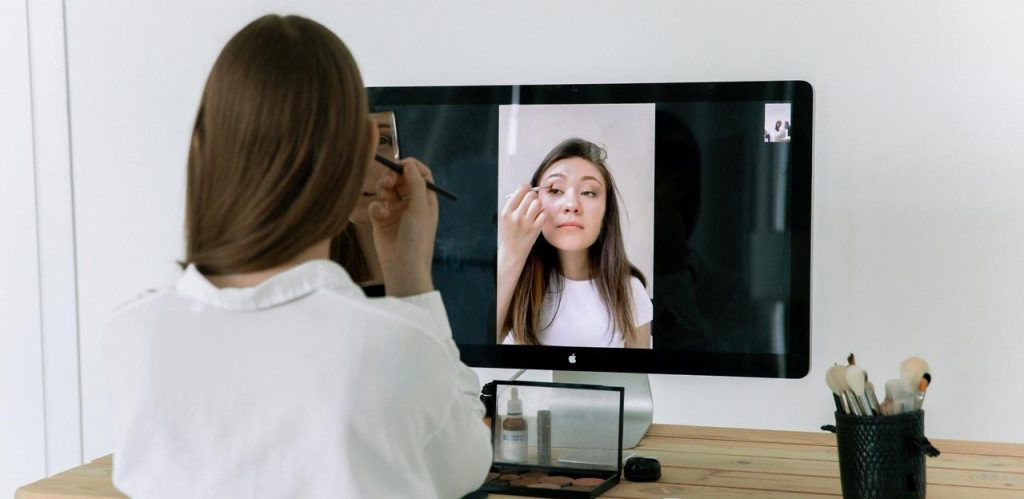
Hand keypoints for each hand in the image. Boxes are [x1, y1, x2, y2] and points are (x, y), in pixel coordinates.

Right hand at [368, 157, 437, 296]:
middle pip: (401, 179)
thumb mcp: (420, 209)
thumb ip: (415, 184)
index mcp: (426, 199)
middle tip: (387, 182)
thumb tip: (409, 163)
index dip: (411, 166)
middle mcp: (411, 203)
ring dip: (383, 189)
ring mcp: (395, 211)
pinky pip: (376, 204)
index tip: (400, 164)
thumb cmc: (417, 240)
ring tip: (384, 198)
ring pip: (386, 189)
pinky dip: (376, 206)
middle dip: (392, 177)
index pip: (421, 174)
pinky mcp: (381, 220)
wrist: (403, 267)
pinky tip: (381, 216)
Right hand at [498, 185, 546, 267]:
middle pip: (531, 195)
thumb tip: (527, 188)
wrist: (512, 251)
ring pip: (538, 203)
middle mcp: (516, 217)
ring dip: (538, 205)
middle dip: (533, 197)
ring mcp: (526, 223)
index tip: (528, 190)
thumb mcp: (505, 217)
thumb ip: (514, 203)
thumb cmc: (509, 233)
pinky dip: (543, 214)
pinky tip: (538, 217)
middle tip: (531, 203)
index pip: (521, 190)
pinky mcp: (535, 229)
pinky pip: (545, 213)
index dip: (526, 188)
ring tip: (535, 210)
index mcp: (506, 212)